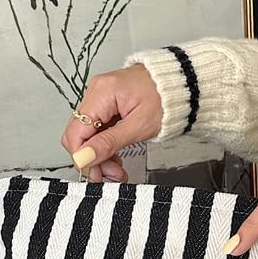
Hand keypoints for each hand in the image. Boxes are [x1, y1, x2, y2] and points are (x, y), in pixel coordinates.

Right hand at [61, 64, 163, 181]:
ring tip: (117, 169)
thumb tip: (83, 157)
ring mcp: (100, 97)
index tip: (96, 174)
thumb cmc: (167, 98)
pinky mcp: (106, 104)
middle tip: (112, 174)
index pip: (76, 132)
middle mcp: (96, 91)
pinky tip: (116, 156)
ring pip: (88, 135)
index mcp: (102, 92)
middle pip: (79, 134)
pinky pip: (97, 129)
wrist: (181, 84)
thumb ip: (109, 143)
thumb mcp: (139, 126)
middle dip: (93, 158)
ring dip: (100, 155)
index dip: (83, 157)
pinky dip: (105, 145)